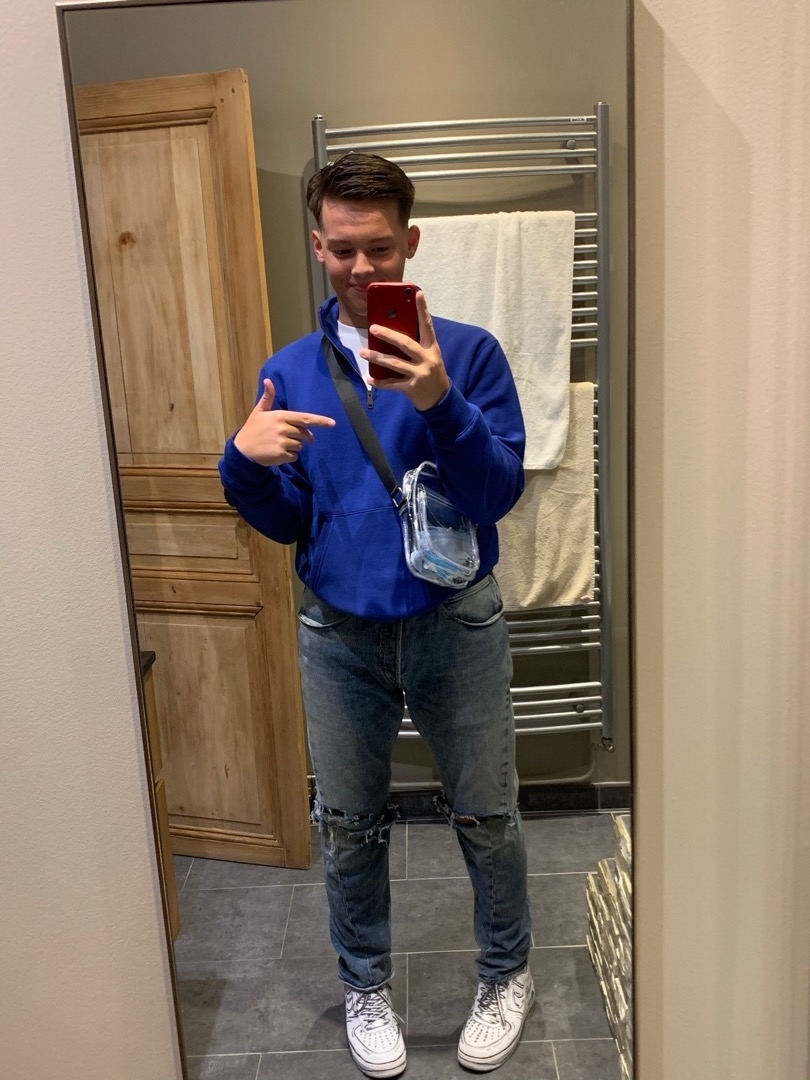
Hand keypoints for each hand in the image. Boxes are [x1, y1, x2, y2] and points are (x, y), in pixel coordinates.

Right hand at [233, 378, 335, 464]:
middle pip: (305, 434)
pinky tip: (278, 453)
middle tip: (293, 437)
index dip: (320, 421)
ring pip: (300, 446)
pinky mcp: (281, 454)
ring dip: (294, 447)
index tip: (332, 423)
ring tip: (279, 444)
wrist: (242, 450)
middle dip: (303, 437)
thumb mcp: (259, 411)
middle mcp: (283, 428)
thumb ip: (268, 397)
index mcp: (280, 416)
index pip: (305, 418)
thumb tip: (268, 380)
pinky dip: (289, 456)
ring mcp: (283, 442)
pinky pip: (294, 456)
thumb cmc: (252, 429)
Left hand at [362, 290, 450, 410]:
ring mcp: (420, 374)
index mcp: (431, 348)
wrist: (440, 399)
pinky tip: (370, 378)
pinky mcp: (412, 388)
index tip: (418, 293)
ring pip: (395, 363)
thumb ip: (416, 344)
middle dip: (388, 335)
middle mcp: (427, 359)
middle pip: (406, 344)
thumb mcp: (429, 355)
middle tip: (373, 328)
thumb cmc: (431, 372)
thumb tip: (393, 330)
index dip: (422, 309)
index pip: (427, 325)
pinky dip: (380, 382)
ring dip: (378, 357)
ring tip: (363, 352)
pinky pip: (393, 384)